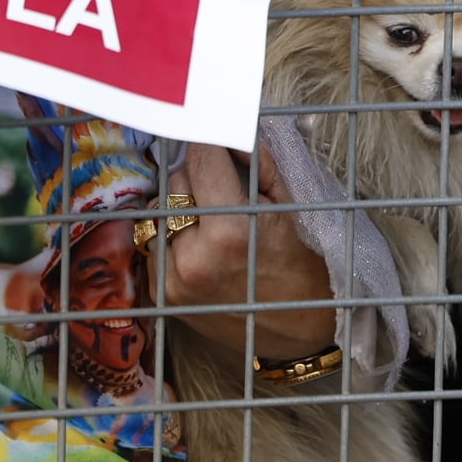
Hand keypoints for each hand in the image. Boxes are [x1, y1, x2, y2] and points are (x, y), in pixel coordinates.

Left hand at [160, 140, 338, 370]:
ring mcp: (174, 281)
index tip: (214, 134)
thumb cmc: (306, 263)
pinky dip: (173, 234)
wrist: (305, 329)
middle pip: (177, 182)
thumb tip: (227, 133)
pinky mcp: (163, 296)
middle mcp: (193, 259)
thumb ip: (256, 162)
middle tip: (225, 184)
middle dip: (199, 175)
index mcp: (229, 233)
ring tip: (214, 217)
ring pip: (159, 211)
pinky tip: (201, 243)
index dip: (210, 141)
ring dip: (181, 204)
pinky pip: (155, 242)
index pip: (202, 160)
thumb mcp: (290, 206)